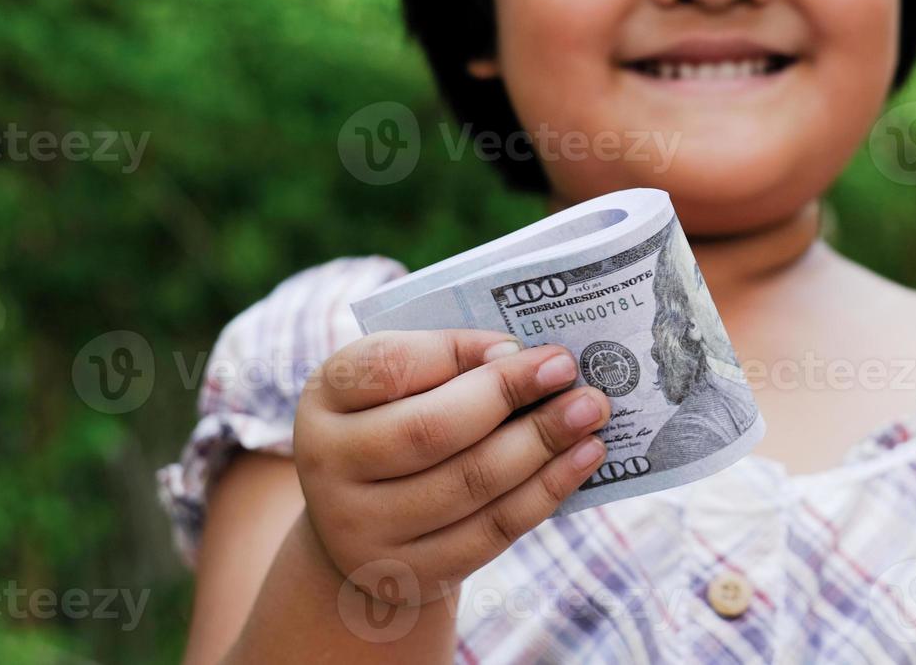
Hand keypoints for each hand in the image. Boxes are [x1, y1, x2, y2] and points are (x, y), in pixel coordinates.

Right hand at [293, 329, 609, 606]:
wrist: (365, 526)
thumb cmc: (397, 425)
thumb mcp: (401, 384)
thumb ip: (446, 360)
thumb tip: (519, 353)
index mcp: (325, 398)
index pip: (387, 365)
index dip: (455, 351)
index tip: (517, 342)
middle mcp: (329, 467)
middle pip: (431, 430)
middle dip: (509, 395)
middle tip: (569, 369)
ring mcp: (364, 531)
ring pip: (470, 484)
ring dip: (542, 442)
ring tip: (591, 410)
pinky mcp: (412, 574)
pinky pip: (493, 530)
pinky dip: (547, 490)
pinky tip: (585, 457)